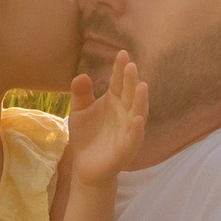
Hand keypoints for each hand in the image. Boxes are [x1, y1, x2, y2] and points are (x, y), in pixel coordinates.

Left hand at [64, 51, 146, 187]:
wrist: (86, 166)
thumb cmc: (87, 135)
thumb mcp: (79, 112)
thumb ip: (81, 94)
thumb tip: (81, 75)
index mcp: (115, 101)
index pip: (119, 82)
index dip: (120, 69)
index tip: (122, 54)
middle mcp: (125, 113)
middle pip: (130, 94)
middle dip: (131, 81)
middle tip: (131, 66)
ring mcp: (128, 130)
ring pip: (137, 113)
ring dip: (140, 101)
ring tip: (141, 86)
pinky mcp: (126, 148)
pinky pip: (133, 138)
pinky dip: (136, 129)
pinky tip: (136, 119)